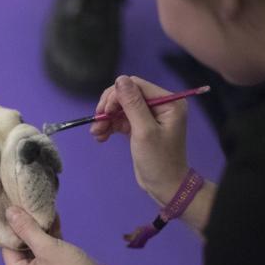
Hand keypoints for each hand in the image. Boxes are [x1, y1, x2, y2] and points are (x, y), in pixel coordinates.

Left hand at [1, 207, 110, 264]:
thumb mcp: (46, 247)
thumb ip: (26, 229)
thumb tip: (9, 212)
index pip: (8, 249)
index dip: (12, 229)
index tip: (15, 209)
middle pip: (22, 248)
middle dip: (29, 228)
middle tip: (29, 206)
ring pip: (37, 248)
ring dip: (41, 230)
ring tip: (41, 208)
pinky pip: (49, 252)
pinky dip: (52, 238)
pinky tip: (54, 218)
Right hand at [92, 75, 189, 205]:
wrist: (165, 186)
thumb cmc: (158, 160)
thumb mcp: (144, 131)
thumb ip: (133, 104)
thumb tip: (120, 78)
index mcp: (168, 102)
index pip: (136, 85)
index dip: (117, 95)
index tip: (104, 112)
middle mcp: (160, 105)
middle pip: (127, 95)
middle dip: (109, 108)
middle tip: (97, 123)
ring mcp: (150, 117)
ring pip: (121, 108)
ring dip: (106, 119)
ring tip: (96, 134)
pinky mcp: (140, 127)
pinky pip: (121, 120)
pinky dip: (110, 127)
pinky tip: (101, 137)